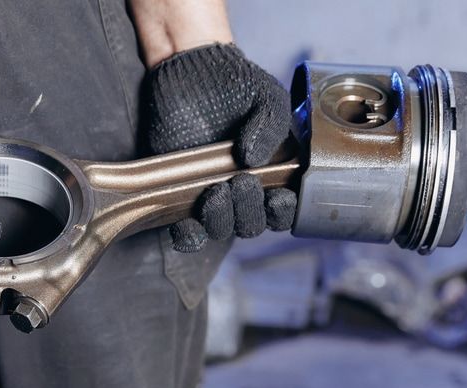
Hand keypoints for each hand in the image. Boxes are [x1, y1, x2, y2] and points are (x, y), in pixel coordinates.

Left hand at [145, 43, 296, 251]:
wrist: (189, 72)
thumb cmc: (234, 84)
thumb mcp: (266, 96)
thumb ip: (273, 125)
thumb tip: (255, 161)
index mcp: (274, 174)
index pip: (285, 210)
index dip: (284, 212)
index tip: (277, 198)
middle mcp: (245, 192)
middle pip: (252, 224)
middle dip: (249, 211)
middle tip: (241, 182)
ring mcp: (213, 196)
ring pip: (222, 229)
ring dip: (222, 219)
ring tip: (216, 192)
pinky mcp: (180, 197)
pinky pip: (188, 232)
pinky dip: (190, 236)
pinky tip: (189, 223)